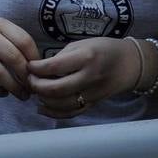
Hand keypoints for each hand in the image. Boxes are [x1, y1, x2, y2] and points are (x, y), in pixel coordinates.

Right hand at [0, 18, 40, 100]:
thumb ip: (16, 43)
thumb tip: (38, 66)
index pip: (24, 41)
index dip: (35, 59)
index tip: (39, 71)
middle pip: (13, 57)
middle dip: (26, 76)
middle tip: (32, 87)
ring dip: (14, 87)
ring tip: (22, 95)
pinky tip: (4, 93)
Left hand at [26, 37, 142, 117]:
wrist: (129, 64)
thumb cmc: (104, 49)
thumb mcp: (82, 44)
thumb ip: (62, 57)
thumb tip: (40, 70)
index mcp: (86, 57)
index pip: (54, 66)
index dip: (36, 68)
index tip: (28, 66)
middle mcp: (89, 77)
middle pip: (56, 89)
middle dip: (36, 86)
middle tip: (29, 80)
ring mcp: (92, 93)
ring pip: (61, 104)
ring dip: (43, 99)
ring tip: (36, 91)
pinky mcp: (93, 104)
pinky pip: (70, 113)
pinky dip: (53, 113)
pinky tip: (43, 107)